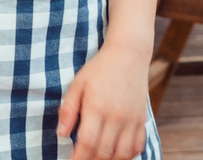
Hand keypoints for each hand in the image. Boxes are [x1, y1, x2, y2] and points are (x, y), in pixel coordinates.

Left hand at [58, 42, 148, 159]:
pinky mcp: (142, 118)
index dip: (78, 158)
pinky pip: (138, 145)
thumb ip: (68, 110)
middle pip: (104, 152)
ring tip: (99, 159)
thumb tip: (61, 134)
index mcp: (97, 108)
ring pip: (122, 153)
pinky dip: (129, 155)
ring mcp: (131, 119)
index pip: (87, 143)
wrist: (129, 54)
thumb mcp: (77, 84)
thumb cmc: (99, 68)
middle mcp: (116, 116)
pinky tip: (118, 155)